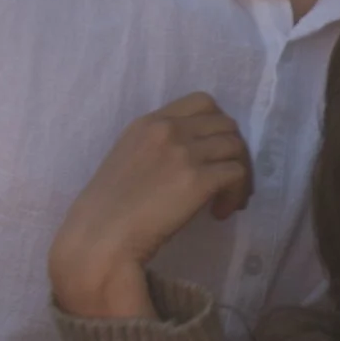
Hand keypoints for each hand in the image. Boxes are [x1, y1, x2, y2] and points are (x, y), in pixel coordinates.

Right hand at [49, 94, 252, 318]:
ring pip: (236, 148)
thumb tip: (194, 157)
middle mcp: (168, 130)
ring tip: (227, 200)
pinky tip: (221, 213)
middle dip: (233, 150)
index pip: (201, 102)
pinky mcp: (198, 179)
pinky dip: (237, 193)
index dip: (216, 126)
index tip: (213, 152)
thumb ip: (158, 148)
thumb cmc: (106, 211)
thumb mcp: (127, 160)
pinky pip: (237, 174)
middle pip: (226, 124)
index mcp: (148, 123)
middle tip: (228, 179)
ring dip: (240, 174)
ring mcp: (185, 153)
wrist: (99, 238)